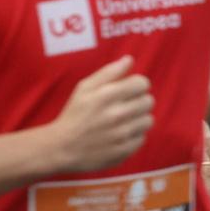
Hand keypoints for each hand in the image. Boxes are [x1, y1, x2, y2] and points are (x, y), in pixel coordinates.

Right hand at [48, 56, 154, 172]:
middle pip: (148, 101)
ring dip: (138, 119)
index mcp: (106, 96)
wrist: (61, 148)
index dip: (136, 85)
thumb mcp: (85, 88)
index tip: (128, 90)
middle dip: (138, 101)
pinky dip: (134, 136)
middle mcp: (116, 115)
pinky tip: (119, 135)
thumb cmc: (74, 114)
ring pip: (148, 120)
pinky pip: (142, 138)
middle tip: (124, 106)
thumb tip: (130, 59)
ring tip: (122, 121)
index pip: (142, 83)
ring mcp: (121, 135)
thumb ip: (109, 72)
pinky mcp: (123, 151)